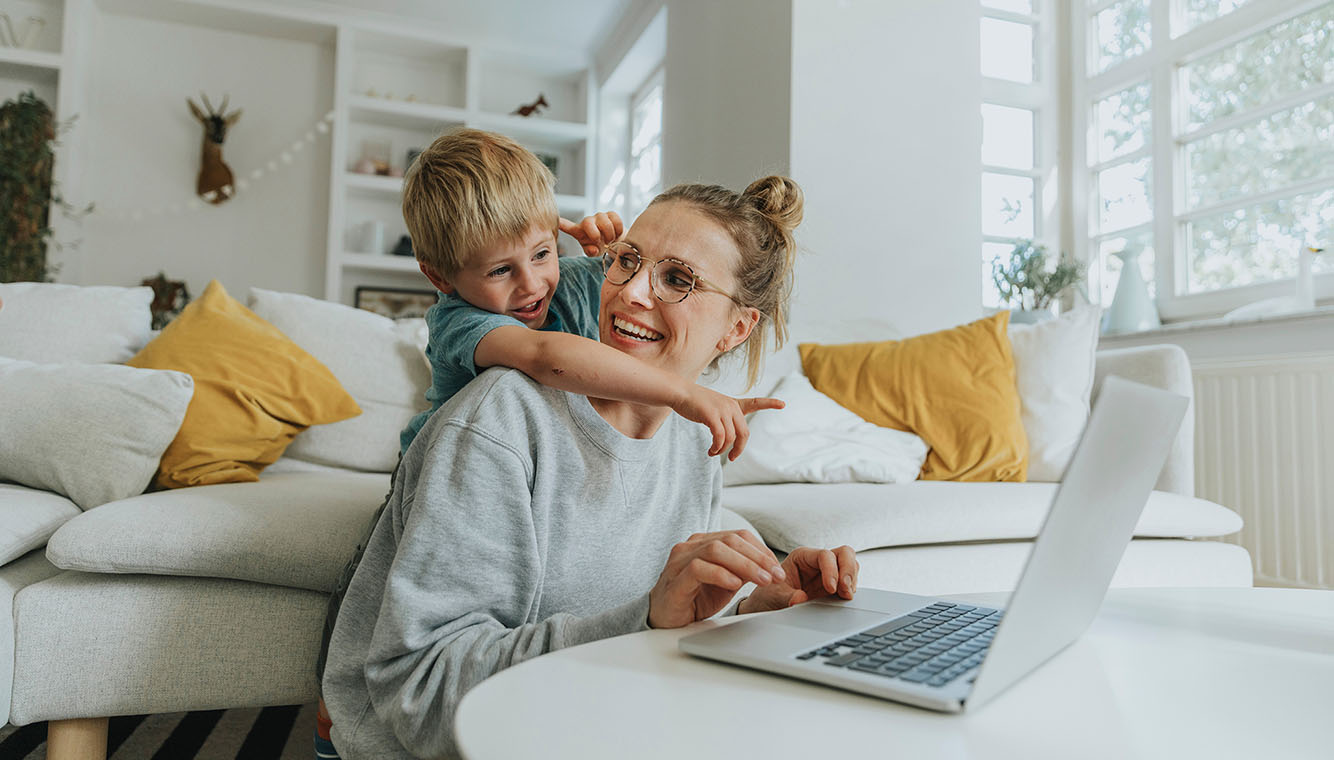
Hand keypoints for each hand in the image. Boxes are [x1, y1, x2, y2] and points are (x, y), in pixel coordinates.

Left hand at [559, 211, 623, 255]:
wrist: (616, 243)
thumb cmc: (601, 247)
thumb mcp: (594, 252)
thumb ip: (591, 252)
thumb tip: (593, 248)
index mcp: (579, 232)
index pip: (568, 226)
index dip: (562, 224)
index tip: (556, 221)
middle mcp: (588, 222)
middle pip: (588, 222)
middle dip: (596, 234)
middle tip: (603, 243)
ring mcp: (599, 216)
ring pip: (604, 222)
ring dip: (610, 234)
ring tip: (610, 240)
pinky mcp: (611, 214)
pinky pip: (615, 219)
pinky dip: (618, 229)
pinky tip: (617, 234)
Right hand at [648, 530, 785, 628]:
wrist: (665, 618)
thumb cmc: (694, 598)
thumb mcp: (726, 582)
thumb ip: (742, 570)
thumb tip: (769, 566)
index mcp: (704, 542)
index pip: (738, 535)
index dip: (761, 550)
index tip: (777, 568)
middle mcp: (691, 546)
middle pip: (730, 540)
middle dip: (758, 557)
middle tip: (776, 575)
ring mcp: (680, 561)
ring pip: (716, 550)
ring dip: (745, 565)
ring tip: (762, 580)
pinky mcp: (675, 579)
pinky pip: (698, 569)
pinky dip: (720, 574)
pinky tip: (735, 584)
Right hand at [673, 384, 783, 460]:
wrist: (679, 392)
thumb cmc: (694, 403)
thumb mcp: (713, 409)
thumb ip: (723, 421)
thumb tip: (726, 442)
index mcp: (733, 404)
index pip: (755, 402)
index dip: (770, 404)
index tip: (783, 404)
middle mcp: (731, 406)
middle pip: (744, 433)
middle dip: (739, 449)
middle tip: (732, 458)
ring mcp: (722, 410)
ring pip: (730, 438)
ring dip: (722, 450)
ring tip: (713, 452)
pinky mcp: (712, 415)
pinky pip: (720, 437)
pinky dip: (716, 447)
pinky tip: (711, 450)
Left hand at [739, 546, 858, 613]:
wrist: (768, 608)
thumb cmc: (768, 596)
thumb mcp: (774, 597)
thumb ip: (787, 597)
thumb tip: (800, 599)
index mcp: (802, 557)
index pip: (825, 555)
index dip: (831, 570)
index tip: (830, 588)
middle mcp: (817, 562)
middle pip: (844, 554)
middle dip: (848, 570)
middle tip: (846, 590)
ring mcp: (828, 573)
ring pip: (851, 565)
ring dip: (852, 580)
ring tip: (846, 596)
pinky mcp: (834, 586)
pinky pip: (850, 582)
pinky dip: (851, 589)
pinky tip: (845, 599)